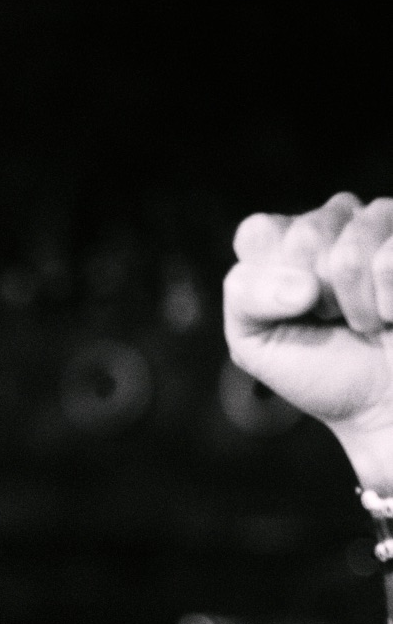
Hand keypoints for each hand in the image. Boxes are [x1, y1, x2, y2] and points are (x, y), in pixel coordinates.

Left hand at [224, 193, 392, 488]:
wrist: (384, 403)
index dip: (270, 281)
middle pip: (304, 238)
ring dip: (355, 306)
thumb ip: (246, 298)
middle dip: (316, 298)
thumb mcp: (255, 342)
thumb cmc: (320, 369)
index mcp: (283, 240)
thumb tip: (304, 285)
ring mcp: (379, 221)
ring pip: (350, 253)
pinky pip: (390, 259)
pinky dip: (388, 304)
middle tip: (332, 319)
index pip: (258, 233)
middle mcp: (332, 220)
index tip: (290, 312)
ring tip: (365, 319)